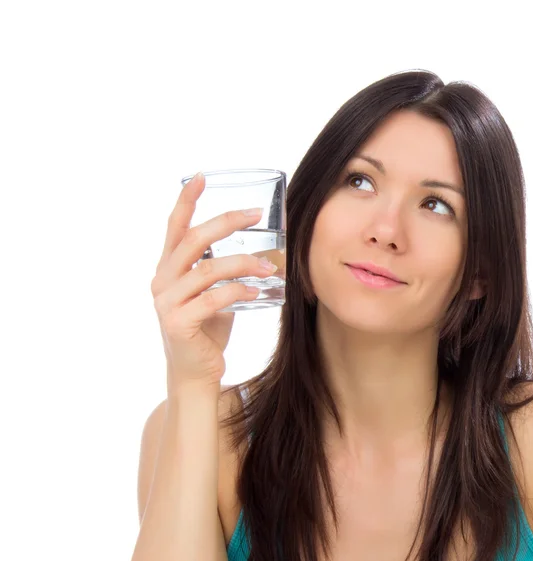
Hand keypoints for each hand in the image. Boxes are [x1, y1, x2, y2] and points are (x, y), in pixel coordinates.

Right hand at [150, 173, 277, 393]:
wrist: (195, 373)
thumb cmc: (205, 331)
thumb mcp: (212, 294)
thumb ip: (221, 273)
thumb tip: (259, 253)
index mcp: (168, 269)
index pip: (174, 228)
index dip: (187, 201)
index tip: (202, 177)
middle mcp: (162, 281)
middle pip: (192, 240)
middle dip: (225, 222)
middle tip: (254, 214)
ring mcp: (167, 302)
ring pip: (206, 269)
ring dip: (243, 263)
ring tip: (271, 265)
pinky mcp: (178, 323)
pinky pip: (213, 299)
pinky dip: (238, 291)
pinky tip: (258, 290)